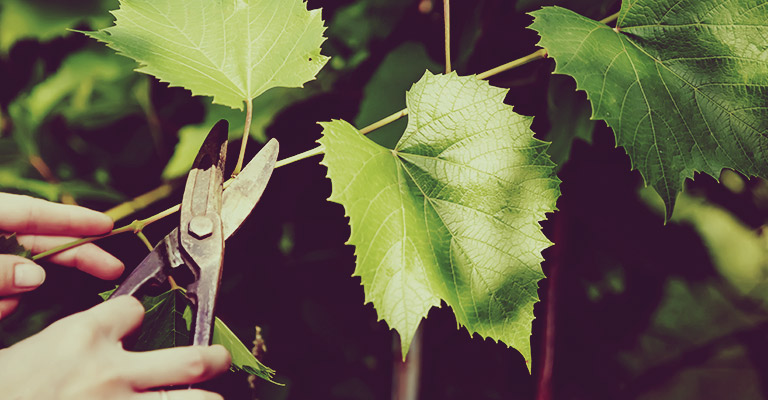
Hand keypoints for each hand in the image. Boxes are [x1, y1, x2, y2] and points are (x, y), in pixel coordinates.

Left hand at [0, 193, 123, 319]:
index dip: (70, 218)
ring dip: (14, 296)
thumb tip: (36, 277)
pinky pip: (3, 299)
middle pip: (37, 243)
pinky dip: (1, 307)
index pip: (30, 211)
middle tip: (112, 269)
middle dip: (72, 258)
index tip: (106, 226)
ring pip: (18, 278)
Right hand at [0, 296, 230, 398]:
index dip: (138, 315)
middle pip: (189, 360)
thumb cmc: (5, 386)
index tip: (139, 322)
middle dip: (212, 359)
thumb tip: (107, 337)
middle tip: (218, 359)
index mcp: (82, 338)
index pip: (134, 310)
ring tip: (213, 398)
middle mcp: (110, 373)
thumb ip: (76, 341)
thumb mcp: (31, 350)